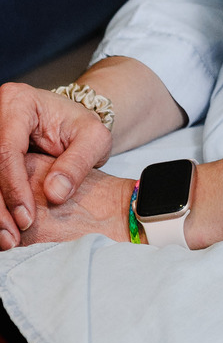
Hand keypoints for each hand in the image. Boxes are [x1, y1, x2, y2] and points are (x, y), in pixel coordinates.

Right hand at [0, 81, 112, 248]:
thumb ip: (78, 163)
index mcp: (19, 103)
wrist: (72, 126)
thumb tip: (54, 194)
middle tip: (12, 238)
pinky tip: (6, 228)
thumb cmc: (82, 128)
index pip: (7, 149)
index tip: (27, 219)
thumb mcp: (94, 139)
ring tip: (9, 239)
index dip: (14, 188)